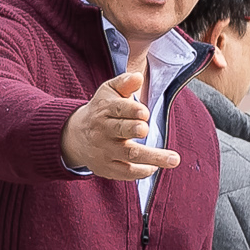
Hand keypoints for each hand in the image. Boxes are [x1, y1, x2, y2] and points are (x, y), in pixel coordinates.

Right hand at [61, 70, 177, 181]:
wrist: (76, 136)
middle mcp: (103, 131)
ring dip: (152, 157)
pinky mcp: (106, 168)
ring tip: (174, 159)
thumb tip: (138, 77)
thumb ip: (124, 83)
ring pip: (128, 155)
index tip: (144, 112)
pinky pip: (125, 172)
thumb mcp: (108, 91)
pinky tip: (155, 167)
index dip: (131, 110)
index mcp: (104, 110)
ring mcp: (105, 151)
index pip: (117, 109)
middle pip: (120, 131)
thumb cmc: (101, 110)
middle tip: (145, 129)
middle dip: (133, 129)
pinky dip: (142, 171)